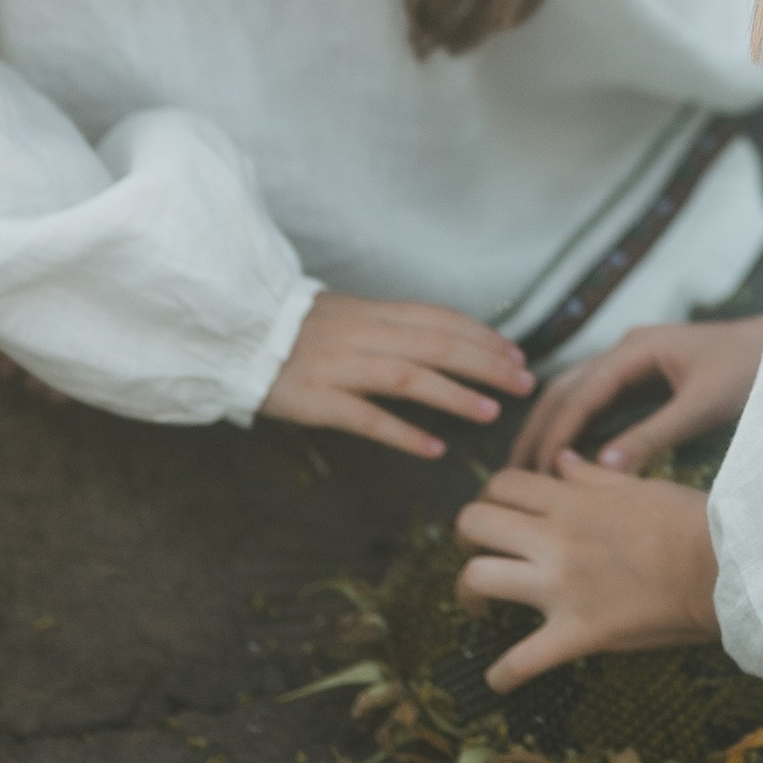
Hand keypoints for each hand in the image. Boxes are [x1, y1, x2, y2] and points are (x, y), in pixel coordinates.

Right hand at [262, 291, 531, 457]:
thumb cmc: (300, 331)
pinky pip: (366, 418)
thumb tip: (447, 339)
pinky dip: (403, 433)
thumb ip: (394, 327)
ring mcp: (340, 367)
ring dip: (455, 395)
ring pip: (409, 378)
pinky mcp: (317, 400)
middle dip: (486, 364)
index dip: (483, 336)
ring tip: (492, 414)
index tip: (518, 355)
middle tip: (524, 384)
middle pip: (437, 345)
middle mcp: (364, 335)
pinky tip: (434, 450)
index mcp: (375, 313)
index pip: (442, 320)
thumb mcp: (351, 315)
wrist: (238, 333)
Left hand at [455, 464, 717, 686]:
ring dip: (467, 593)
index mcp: (571, 501)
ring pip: (478, 578)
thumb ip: (593, 475)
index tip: (499, 512)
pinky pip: (523, 660)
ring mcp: (561, 587)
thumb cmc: (691, 521)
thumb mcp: (640, 485)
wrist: (722, 567)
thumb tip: (561, 459)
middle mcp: (555, 539)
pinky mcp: (577, 632)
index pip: (503, 483)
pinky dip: (503, 674)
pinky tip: (498, 681)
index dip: (490, 495)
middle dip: (464, 536)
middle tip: (476, 551)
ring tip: (478, 605)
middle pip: (474, 523)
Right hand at [512, 313, 762, 476]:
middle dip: (537, 429)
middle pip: (565, 390)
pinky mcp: (645, 378)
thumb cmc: (748, 371)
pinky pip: (600, 404)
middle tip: (511, 474)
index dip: (555, 433)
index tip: (534, 471)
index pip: (580, 394)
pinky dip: (579, 429)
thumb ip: (654, 436)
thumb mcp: (702, 406)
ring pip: (578, 395)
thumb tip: (602, 470)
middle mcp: (626, 350)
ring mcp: (634, 362)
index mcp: (636, 349)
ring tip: (529, 470)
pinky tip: (566, 460)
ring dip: (553, 429)